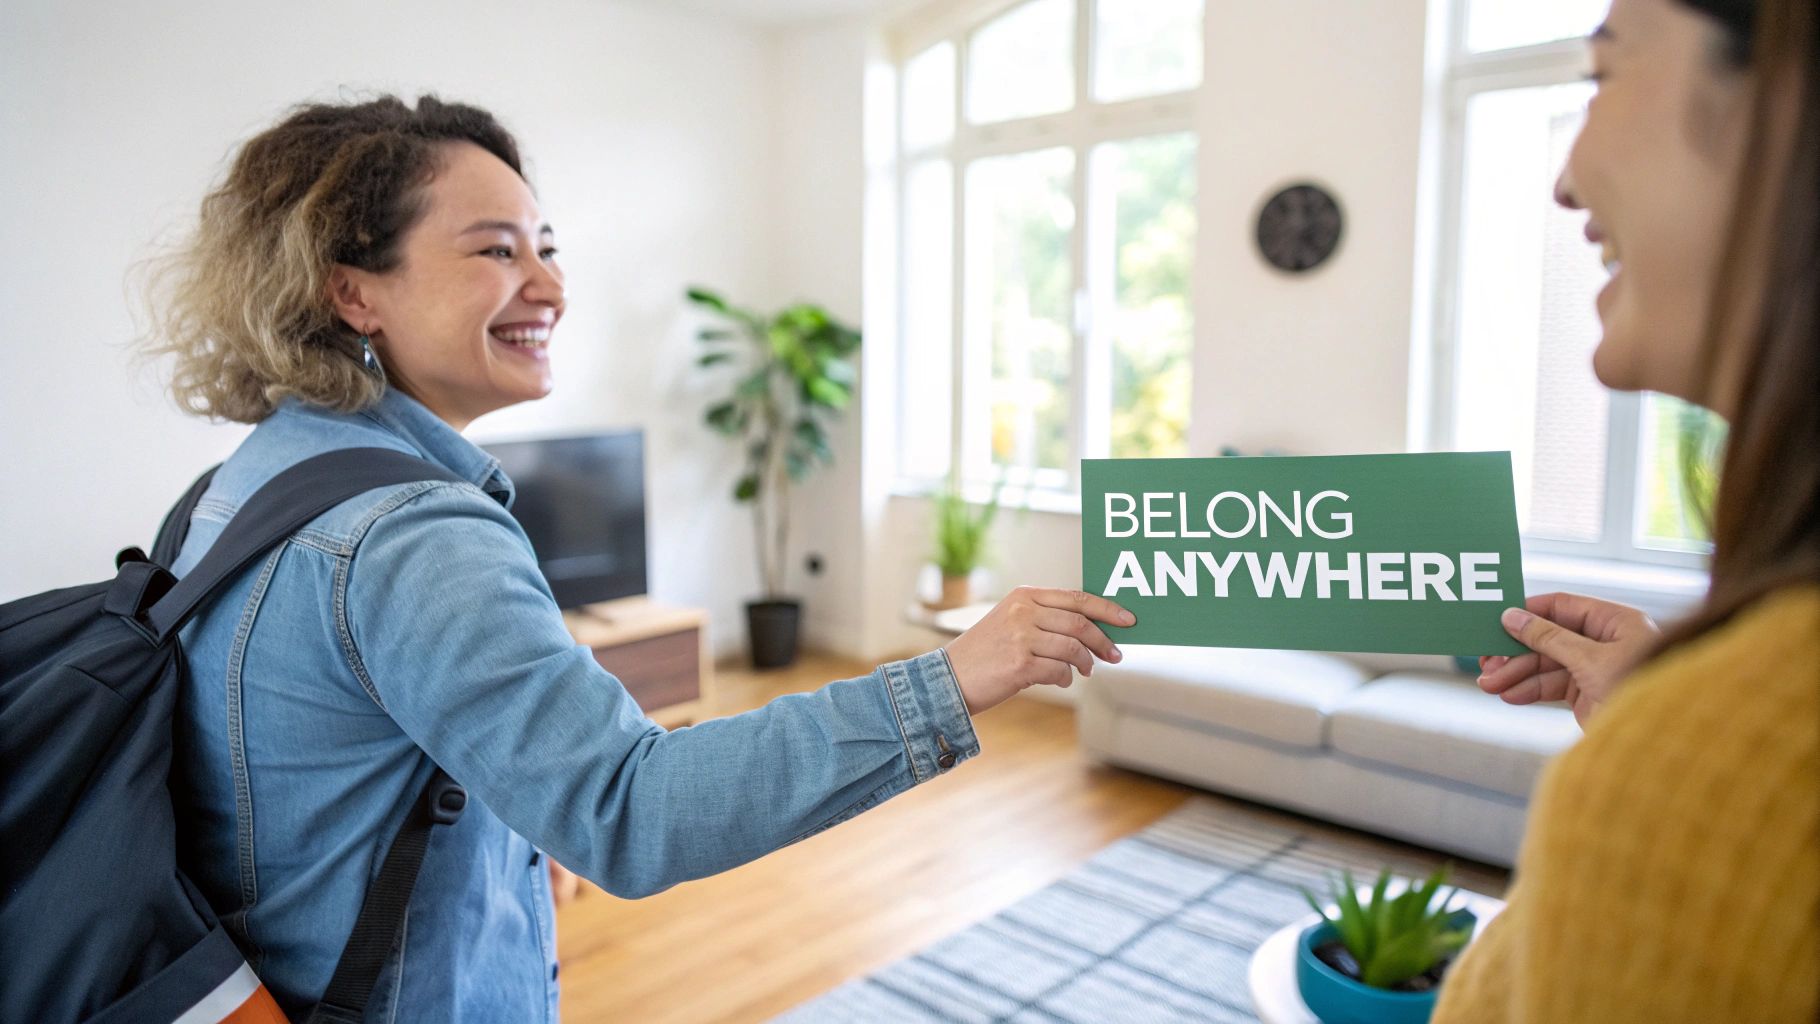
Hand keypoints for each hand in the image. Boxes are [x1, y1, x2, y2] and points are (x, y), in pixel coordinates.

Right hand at [943, 586, 1134, 714]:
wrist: (948, 678)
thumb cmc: (986, 653)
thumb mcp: (1012, 622)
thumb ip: (1047, 619)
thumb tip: (1092, 630)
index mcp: (1024, 595)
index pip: (1076, 597)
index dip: (1107, 609)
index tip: (1128, 620)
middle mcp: (1024, 611)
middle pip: (1080, 623)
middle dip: (1104, 641)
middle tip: (1115, 655)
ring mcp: (1021, 636)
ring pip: (1074, 649)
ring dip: (1086, 663)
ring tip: (1086, 671)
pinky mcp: (1020, 663)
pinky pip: (1060, 671)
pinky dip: (1066, 678)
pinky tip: (1062, 680)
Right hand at [1478, 592, 1659, 727]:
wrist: (1662, 742)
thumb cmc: (1640, 689)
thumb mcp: (1590, 659)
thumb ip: (1549, 637)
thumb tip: (1513, 617)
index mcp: (1616, 622)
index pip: (1563, 606)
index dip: (1529, 613)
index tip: (1497, 621)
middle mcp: (1606, 642)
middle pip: (1550, 638)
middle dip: (1517, 652)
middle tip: (1487, 662)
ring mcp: (1596, 669)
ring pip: (1547, 665)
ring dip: (1517, 674)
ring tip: (1490, 685)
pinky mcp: (1588, 694)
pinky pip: (1552, 686)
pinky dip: (1530, 690)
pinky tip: (1510, 696)